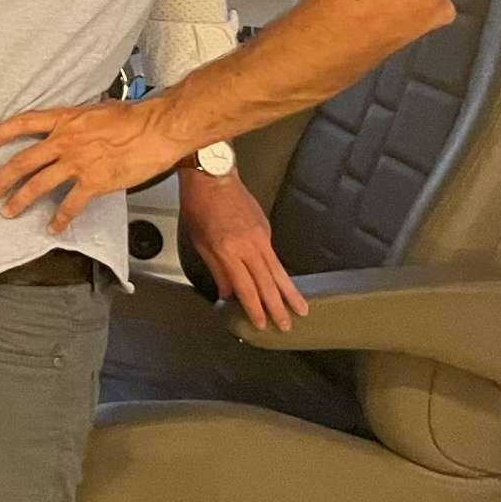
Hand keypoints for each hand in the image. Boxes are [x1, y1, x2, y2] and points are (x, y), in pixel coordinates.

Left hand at [0, 97, 190, 232]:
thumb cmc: (132, 117)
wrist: (156, 129)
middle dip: (2, 178)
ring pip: (39, 184)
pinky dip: (60, 218)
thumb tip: (71, 123)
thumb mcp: (95, 110)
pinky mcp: (94, 182)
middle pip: (23, 160)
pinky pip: (70, 204)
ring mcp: (77, 162)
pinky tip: (53, 227)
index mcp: (64, 119)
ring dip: (20, 200)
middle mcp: (64, 140)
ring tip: (8, 211)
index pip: (22, 123)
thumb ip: (77, 119)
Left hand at [179, 166, 306, 330]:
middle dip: (277, 307)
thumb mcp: (200, 241)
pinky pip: (274, 256)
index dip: (254, 308)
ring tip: (301, 309)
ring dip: (289, 293)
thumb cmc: (199, 205)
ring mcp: (261, 236)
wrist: (212, 175)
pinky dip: (281, 273)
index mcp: (228, 249)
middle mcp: (248, 245)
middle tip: (286, 325)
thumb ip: (217, 270)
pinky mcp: (266, 228)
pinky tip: (285, 284)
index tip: (260, 323)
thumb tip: (227, 294)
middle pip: (266, 282)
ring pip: (278, 271)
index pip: (245, 287)